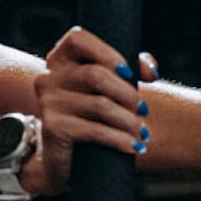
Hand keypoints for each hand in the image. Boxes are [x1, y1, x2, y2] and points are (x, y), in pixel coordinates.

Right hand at [28, 27, 157, 191]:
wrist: (68, 161)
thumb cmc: (93, 118)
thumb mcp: (109, 90)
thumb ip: (130, 71)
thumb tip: (151, 71)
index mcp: (61, 60)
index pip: (77, 38)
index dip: (107, 52)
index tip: (130, 72)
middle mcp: (49, 78)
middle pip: (95, 74)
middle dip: (127, 93)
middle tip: (143, 110)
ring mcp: (49, 103)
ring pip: (99, 105)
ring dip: (129, 120)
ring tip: (142, 132)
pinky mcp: (53, 128)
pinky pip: (94, 130)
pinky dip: (120, 139)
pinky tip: (134, 146)